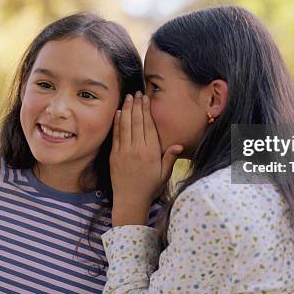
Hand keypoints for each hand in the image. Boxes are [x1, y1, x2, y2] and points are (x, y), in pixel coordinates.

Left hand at [110, 92, 182, 225]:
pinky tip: (119, 112)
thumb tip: (179, 145)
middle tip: (137, 92)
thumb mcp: (164, 174)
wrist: (130, 200)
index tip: (146, 98)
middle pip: (137, 122)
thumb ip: (170, 158)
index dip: (147, 110)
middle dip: (137, 105)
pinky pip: (116, 135)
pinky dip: (117, 122)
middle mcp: (137, 149)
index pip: (149, 126)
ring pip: (126, 125)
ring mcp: (124, 151)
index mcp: (151, 152)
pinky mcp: (114, 155)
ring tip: (129, 97)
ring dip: (128, 109)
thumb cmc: (150, 187)